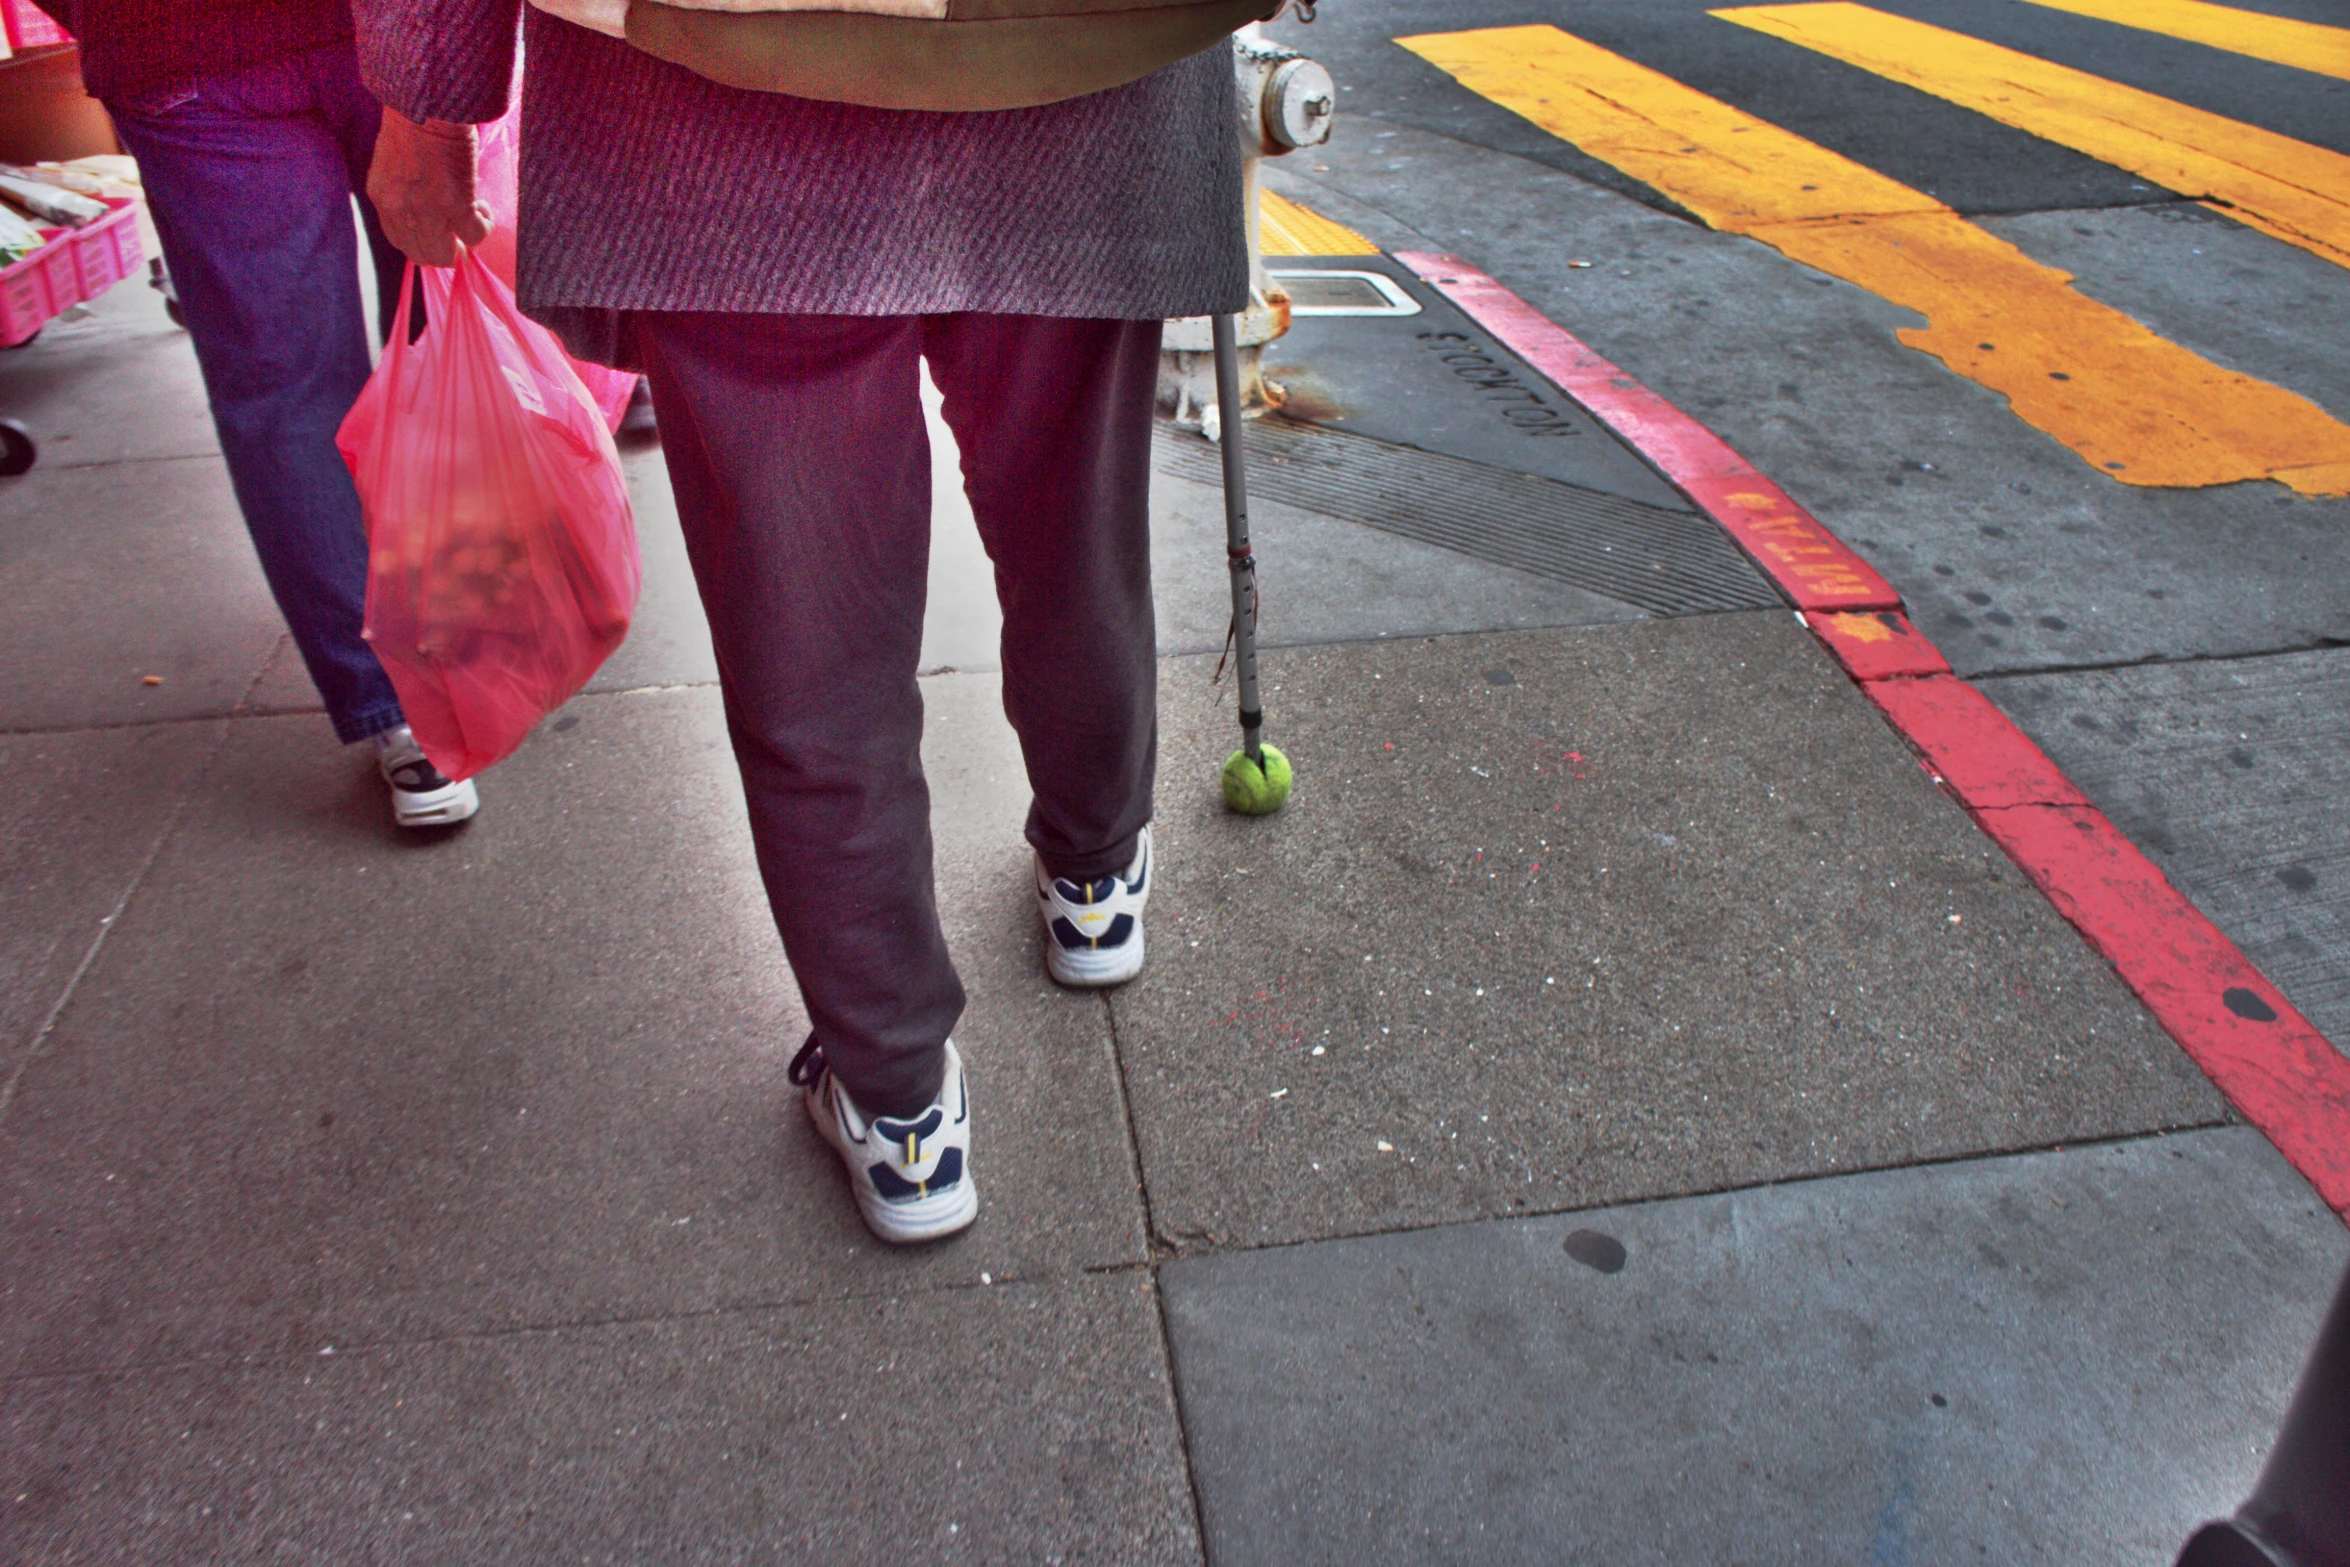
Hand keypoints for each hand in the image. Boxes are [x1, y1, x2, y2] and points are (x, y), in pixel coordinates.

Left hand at [368, 108, 491, 265]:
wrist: (426, 103)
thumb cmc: (412, 119)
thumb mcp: (394, 159)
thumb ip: (403, 185)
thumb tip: (426, 199)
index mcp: (383, 197)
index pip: (399, 240)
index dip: (423, 240)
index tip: (439, 227)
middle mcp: (401, 211)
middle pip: (423, 256)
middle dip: (445, 248)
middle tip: (459, 228)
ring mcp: (428, 212)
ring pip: (447, 255)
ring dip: (464, 240)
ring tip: (473, 214)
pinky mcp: (455, 205)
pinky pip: (474, 234)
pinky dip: (483, 225)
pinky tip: (482, 207)